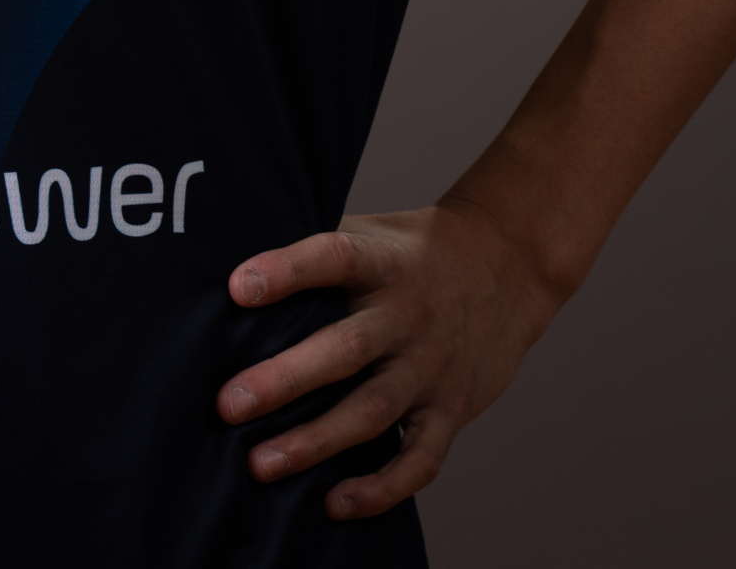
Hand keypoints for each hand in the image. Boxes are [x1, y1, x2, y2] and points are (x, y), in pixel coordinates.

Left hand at [215, 198, 558, 517]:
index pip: (333, 258)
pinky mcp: (451, 409)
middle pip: (346, 349)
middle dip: (284, 380)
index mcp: (382, 261)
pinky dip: (380, 487)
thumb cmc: (414, 253)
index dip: (286, 270)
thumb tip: (232, 274)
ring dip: (316, 442)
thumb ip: (317, 255)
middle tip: (228, 405)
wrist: (508, 266)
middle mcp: (408, 314)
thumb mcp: (373, 234)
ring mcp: (432, 366)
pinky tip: (335, 502)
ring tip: (260, 464)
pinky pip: (418, 458)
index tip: (237, 287)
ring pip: (373, 410)